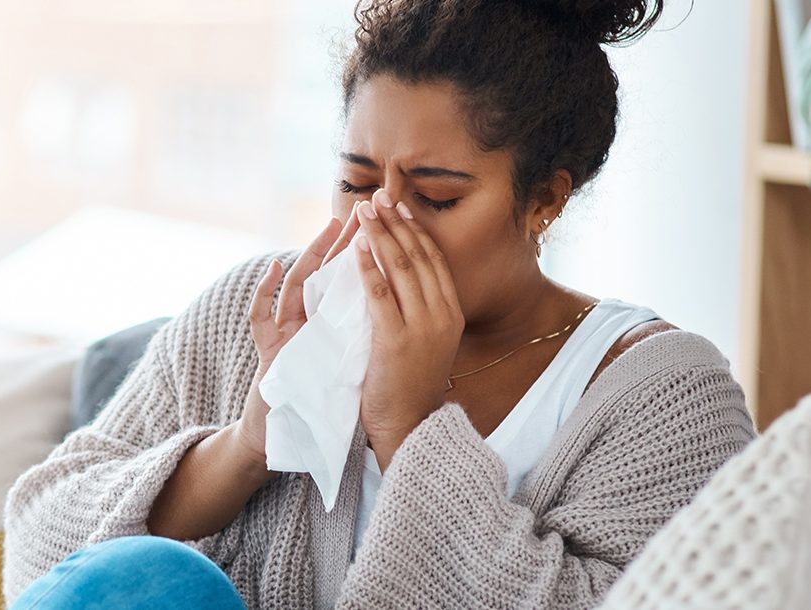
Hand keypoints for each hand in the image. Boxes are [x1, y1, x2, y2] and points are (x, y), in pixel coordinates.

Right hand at [232, 209, 362, 465]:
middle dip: (340, 243)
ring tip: (324, 229)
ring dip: (308, 255)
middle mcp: (305, 324)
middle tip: (358, 211)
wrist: (286, 433)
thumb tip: (392, 308)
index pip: (348, 282)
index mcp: (328, 325)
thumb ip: (358, 331)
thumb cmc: (318, 397)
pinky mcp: (268, 352)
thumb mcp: (347, 360)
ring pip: (293, 286)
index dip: (365, 254)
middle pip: (322, 274)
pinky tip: (272, 268)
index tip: (384, 225)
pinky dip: (264, 291)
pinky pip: (259, 317)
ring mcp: (283, 335)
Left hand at [354, 189, 463, 469]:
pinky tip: (358, 246)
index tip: (398, 207)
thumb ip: (421, 311)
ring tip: (364, 211)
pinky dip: (369, 265)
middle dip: (396, 223)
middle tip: (377, 197)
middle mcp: (443, 315)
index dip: (415, 230)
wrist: (409, 427)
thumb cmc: (411, 386)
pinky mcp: (396, 339)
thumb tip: (405, 278)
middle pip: (418, 257)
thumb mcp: (428, 343)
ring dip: (381, 234)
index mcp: (452, 314)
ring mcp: (422, 327)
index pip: (434, 260)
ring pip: (401, 268)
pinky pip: (380, 293)